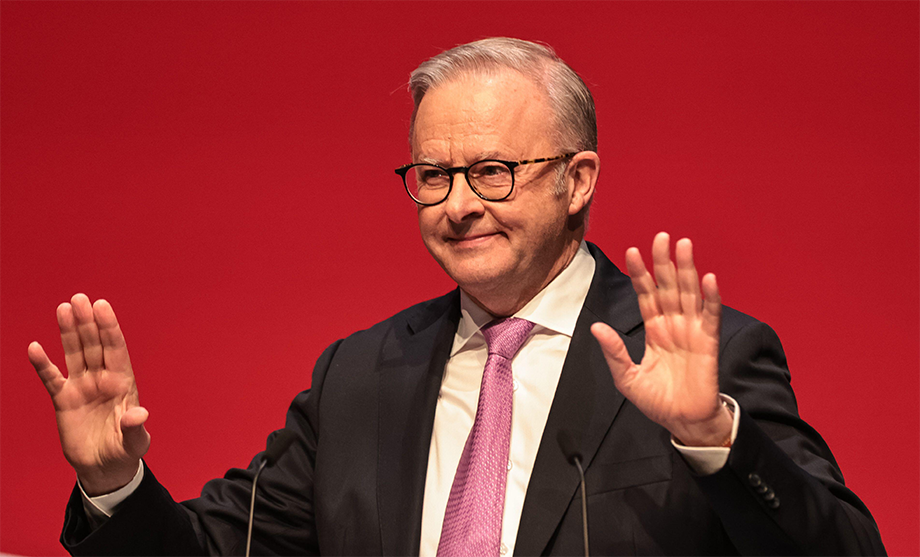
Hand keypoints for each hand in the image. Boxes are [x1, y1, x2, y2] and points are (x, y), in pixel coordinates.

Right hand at [29, 293, 149, 494]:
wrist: (103, 468)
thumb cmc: (124, 451)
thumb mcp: (134, 443)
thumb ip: (135, 427)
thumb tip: (139, 413)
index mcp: (123, 384)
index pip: (116, 349)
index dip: (109, 327)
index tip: (102, 306)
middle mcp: (102, 379)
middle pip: (94, 345)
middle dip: (87, 322)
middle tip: (80, 298)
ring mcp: (82, 387)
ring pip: (74, 353)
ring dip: (68, 332)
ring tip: (63, 308)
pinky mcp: (64, 400)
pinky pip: (51, 378)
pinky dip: (43, 364)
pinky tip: (35, 347)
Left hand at [591, 232, 731, 446]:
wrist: (682, 422)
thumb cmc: (656, 400)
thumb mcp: (626, 377)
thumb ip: (614, 351)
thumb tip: (596, 327)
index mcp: (654, 330)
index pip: (646, 295)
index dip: (640, 274)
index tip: (632, 251)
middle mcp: (673, 325)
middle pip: (668, 287)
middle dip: (663, 262)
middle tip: (661, 236)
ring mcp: (692, 332)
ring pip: (689, 294)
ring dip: (687, 270)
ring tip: (684, 246)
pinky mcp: (708, 343)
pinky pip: (710, 316)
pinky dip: (710, 298)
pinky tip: (708, 279)